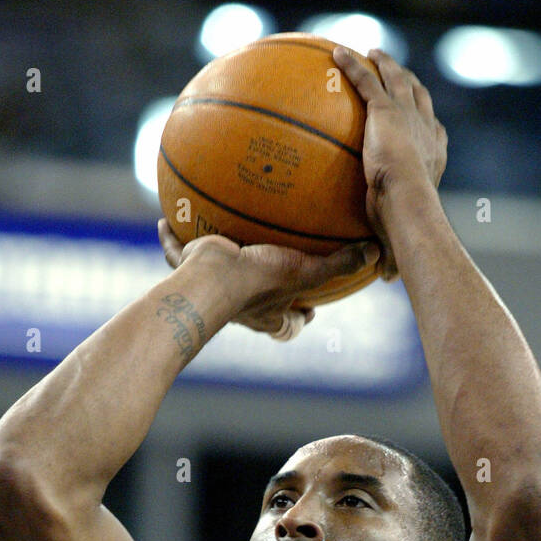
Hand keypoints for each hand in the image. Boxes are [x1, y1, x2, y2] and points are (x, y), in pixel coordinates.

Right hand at [158, 219, 378, 340]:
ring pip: (212, 276)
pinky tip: (165, 216)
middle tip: (270, 268)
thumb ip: (339, 264)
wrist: (210, 282)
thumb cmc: (259, 283)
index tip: (311, 309)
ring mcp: (212, 287)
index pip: (290, 324)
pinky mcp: (188, 268)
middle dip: (259, 288)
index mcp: (269, 312)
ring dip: (214, 261)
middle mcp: (241, 305)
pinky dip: (171, 237)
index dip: (302, 317)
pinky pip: (177, 250)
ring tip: (216, 235)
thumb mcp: (306, 272)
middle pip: (253, 303)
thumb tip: (375, 252)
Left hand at [331, 46, 446, 279]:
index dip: (428, 123)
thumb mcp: (398, 238)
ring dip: (385, 63)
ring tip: (374, 52)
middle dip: (410, 82)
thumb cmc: (409, 227)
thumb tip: (388, 280)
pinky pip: (366, 80)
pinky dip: (353, 65)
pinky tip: (336, 52)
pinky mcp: (385, 110)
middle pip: (420, 97)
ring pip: (397, 80)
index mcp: (432, 157)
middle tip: (398, 71)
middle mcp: (425, 130)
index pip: (433, 134)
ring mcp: (407, 116)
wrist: (408, 205)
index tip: (423, 117)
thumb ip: (391, 253)